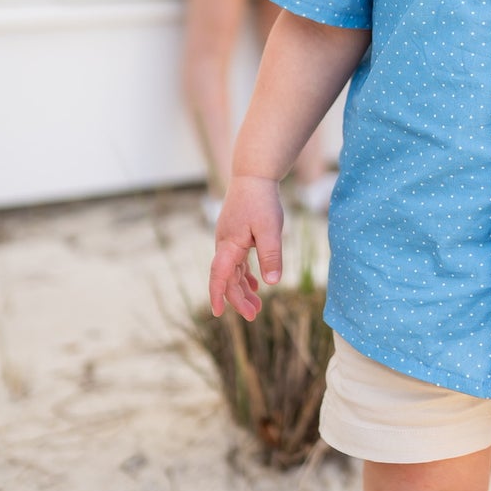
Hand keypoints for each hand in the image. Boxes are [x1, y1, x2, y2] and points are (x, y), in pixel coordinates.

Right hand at [208, 175, 284, 320]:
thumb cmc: (261, 201)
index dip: (218, 294)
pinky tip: (255, 284)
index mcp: (229, 244)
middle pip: (227, 278)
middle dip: (238, 298)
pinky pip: (238, 262)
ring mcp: (229, 240)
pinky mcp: (237, 236)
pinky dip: (245, 275)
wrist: (254, 175)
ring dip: (243, 289)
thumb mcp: (270, 229)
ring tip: (257, 307)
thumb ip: (271, 255)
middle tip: (254, 315)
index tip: (218, 313)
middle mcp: (224, 245)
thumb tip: (272, 283)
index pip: (219, 275)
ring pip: (233, 271)